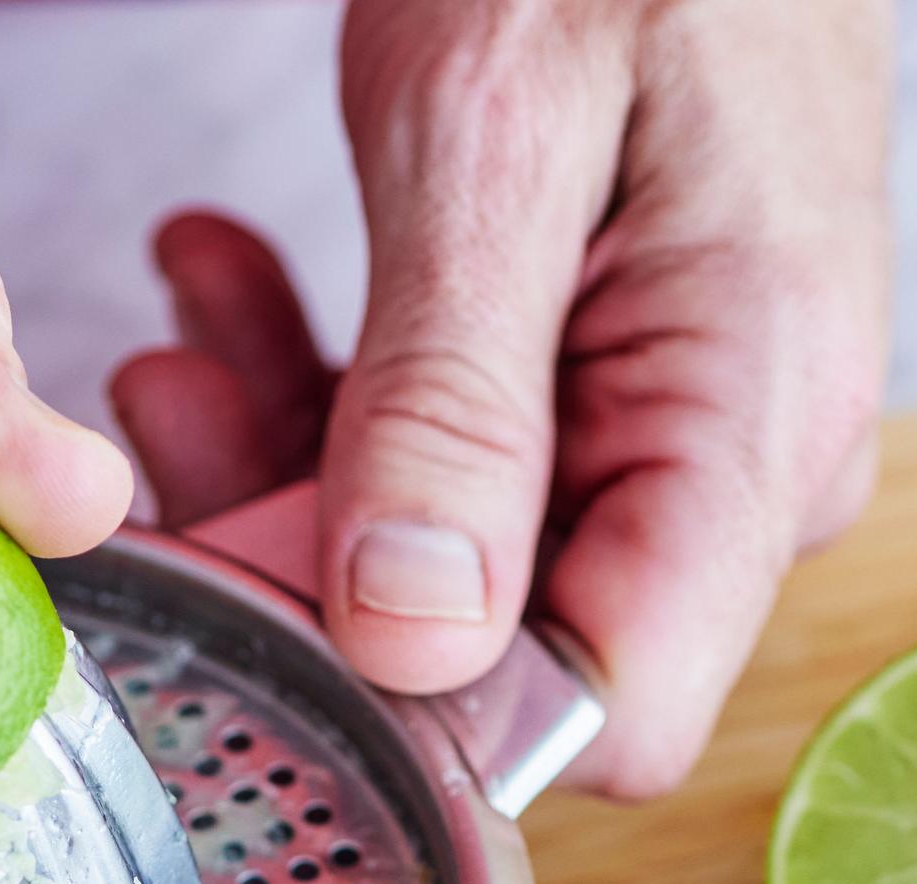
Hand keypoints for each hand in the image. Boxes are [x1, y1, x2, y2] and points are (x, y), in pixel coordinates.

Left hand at [111, 0, 890, 798]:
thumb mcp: (496, 136)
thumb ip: (455, 399)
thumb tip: (412, 642)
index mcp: (755, 429)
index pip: (617, 714)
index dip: (428, 712)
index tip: (261, 606)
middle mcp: (744, 470)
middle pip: (509, 649)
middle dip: (308, 562)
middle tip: (162, 412)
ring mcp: (687, 434)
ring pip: (457, 561)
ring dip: (292, 462)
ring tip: (183, 324)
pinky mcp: (623, 389)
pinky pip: (463, 464)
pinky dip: (333, 396)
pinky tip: (239, 287)